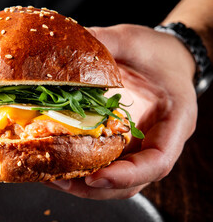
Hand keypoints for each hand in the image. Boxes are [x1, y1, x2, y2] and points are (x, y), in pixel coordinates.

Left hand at [46, 24, 196, 198]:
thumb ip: (106, 41)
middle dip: (96, 187)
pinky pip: (107, 164)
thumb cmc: (156, 51)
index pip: (157, 162)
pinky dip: (84, 169)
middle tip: (60, 181)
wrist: (165, 57)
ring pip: (118, 180)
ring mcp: (141, 146)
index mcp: (174, 121)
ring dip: (86, 184)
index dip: (127, 175)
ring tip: (52, 178)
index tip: (95, 177)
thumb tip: (67, 41)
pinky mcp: (125, 143)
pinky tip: (58, 162)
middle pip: (132, 181)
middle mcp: (159, 141)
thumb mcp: (133, 41)